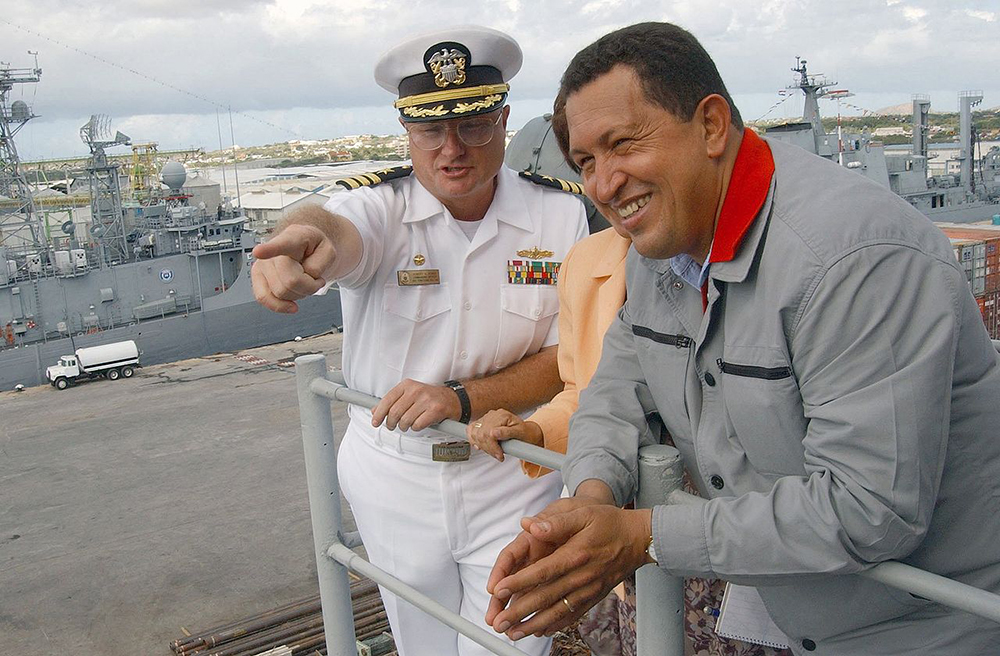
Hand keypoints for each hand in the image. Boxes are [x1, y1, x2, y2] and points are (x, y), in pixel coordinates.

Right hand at [251, 224, 336, 312]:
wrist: (304, 249)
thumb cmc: (313, 249)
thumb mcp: (327, 251)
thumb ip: (320, 263)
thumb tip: (305, 275)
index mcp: (293, 238)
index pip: (281, 244)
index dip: (269, 249)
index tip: (259, 251)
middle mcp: (273, 251)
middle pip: (291, 281)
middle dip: (309, 286)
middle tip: (314, 278)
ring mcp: (263, 265)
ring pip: (281, 293)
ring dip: (298, 293)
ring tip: (303, 281)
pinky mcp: (258, 279)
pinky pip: (264, 299)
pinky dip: (281, 306)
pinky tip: (291, 303)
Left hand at [372, 379, 460, 431]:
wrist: (452, 399)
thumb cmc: (428, 398)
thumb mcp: (408, 395)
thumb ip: (392, 402)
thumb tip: (375, 411)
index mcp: (407, 385)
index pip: (387, 400)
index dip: (379, 413)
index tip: (376, 422)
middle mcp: (416, 390)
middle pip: (395, 412)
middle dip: (391, 423)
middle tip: (392, 426)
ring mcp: (426, 400)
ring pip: (405, 420)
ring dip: (404, 427)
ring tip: (407, 424)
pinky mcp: (435, 410)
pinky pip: (417, 425)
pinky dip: (416, 428)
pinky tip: (419, 423)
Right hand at [466, 410, 542, 461]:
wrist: (526, 432)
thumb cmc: (525, 433)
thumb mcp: (521, 433)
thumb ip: (508, 432)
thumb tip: (494, 433)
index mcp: (503, 415)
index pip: (489, 432)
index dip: (493, 447)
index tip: (500, 455)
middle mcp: (493, 415)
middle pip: (481, 434)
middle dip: (488, 449)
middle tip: (498, 455)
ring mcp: (487, 418)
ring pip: (475, 433)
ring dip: (482, 446)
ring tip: (493, 451)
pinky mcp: (483, 422)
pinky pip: (471, 429)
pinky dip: (473, 439)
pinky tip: (480, 446)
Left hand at [487, 504, 651, 640]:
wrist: (638, 539)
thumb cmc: (609, 523)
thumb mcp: (583, 513)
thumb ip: (556, 522)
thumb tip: (530, 524)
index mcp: (575, 554)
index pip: (542, 572)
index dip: (519, 582)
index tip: (499, 591)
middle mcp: (581, 576)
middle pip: (546, 597)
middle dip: (519, 611)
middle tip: (498, 622)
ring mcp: (588, 590)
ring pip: (557, 611)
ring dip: (533, 624)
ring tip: (513, 632)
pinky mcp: (593, 597)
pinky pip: (572, 615)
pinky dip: (555, 625)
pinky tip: (541, 630)